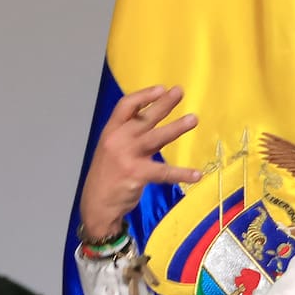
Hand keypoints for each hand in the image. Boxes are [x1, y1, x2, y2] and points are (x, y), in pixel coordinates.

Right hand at [78, 84, 204, 238]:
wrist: (97, 205)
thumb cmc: (107, 177)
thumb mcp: (111, 150)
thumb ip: (127, 136)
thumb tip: (149, 121)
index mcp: (110, 132)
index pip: (126, 106)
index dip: (144, 96)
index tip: (161, 89)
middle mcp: (117, 140)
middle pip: (145, 117)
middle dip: (164, 103)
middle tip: (180, 92)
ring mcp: (127, 156)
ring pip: (157, 137)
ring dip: (177, 127)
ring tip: (193, 119)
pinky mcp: (136, 174)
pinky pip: (164, 172)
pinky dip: (182, 173)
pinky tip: (197, 174)